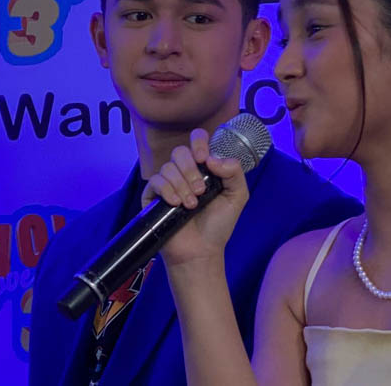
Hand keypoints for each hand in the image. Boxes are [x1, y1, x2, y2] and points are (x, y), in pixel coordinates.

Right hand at [143, 128, 249, 267]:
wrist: (200, 251)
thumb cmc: (218, 225)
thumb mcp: (237, 196)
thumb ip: (234, 172)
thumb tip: (213, 158)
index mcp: (204, 168)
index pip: (197, 140)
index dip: (199, 142)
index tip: (204, 158)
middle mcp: (185, 172)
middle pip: (180, 151)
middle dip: (191, 169)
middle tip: (201, 190)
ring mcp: (168, 183)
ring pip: (168, 167)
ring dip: (182, 185)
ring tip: (192, 205)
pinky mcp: (153, 196)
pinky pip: (155, 181)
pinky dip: (167, 190)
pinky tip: (176, 204)